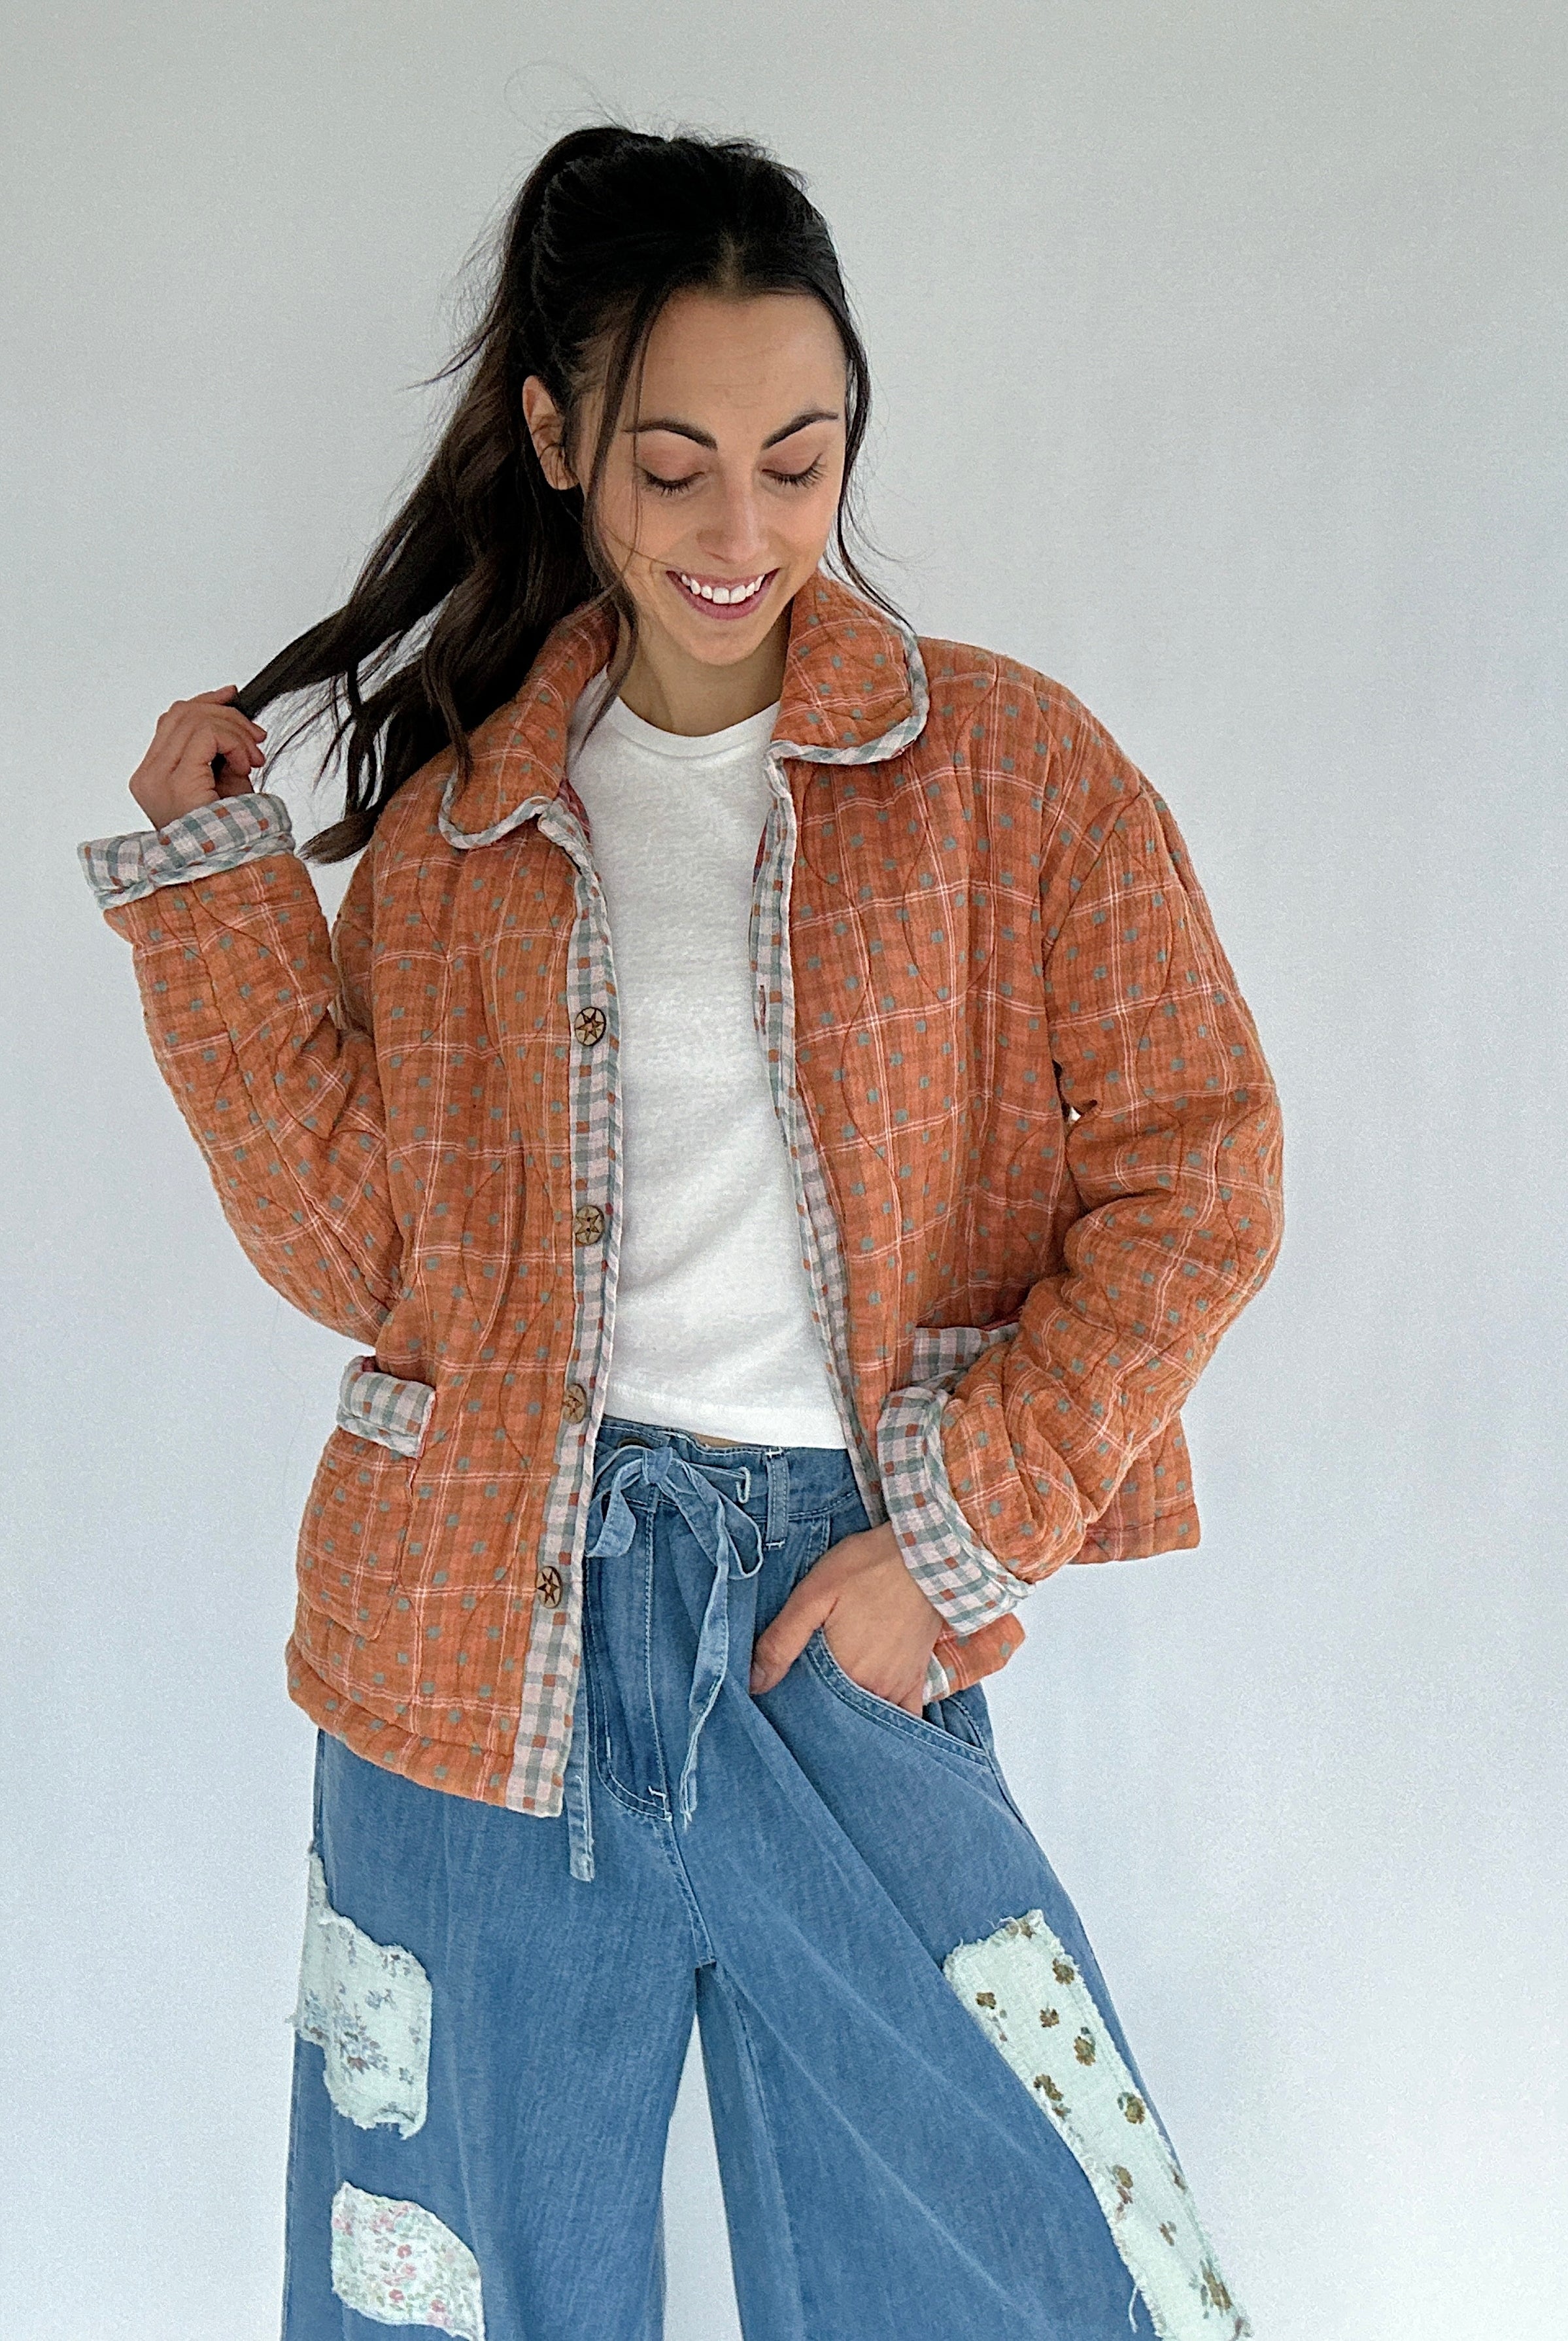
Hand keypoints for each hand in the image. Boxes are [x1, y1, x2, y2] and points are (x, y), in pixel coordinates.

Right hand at [127, 685, 267, 829]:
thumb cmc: (228, 835)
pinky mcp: (175, 782)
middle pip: (182, 713)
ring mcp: (157, 778)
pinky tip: (245, 765)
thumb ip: (218, 745)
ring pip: (194, 718)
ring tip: (253, 758)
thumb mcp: (224, 780)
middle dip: (227, 715)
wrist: (228, 873)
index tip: (233, 698)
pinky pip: (205, 734)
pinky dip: (233, 742)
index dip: (205, 702)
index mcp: (153, 775)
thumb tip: (228, 701)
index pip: (172, 719)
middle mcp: (148, 775)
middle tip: (256, 738)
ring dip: (234, 731)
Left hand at [749, 1520, 941, 1716]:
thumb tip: (755, 1683)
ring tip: (829, 1701)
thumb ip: (782, 1640)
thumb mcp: (814, 1594)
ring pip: (867, 1717)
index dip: (792, 1705)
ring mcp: (898, 1686)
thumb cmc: (867, 1567)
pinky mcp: (917, 1678)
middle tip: (801, 1696)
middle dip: (819, 1713)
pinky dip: (889, 1721)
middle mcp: (873, 1688)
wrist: (929, 1554)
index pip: (809, 1710)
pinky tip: (872, 1717)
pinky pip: (906, 1716)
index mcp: (843, 1672)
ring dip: (848, 1715)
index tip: (780, 1698)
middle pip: (838, 1715)